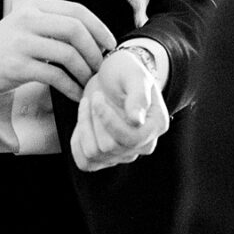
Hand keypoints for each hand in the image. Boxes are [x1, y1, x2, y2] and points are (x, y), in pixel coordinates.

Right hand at [0, 0, 116, 104]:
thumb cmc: (5, 47)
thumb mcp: (27, 26)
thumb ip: (54, 25)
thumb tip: (94, 37)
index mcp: (35, 7)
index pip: (76, 9)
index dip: (98, 26)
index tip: (109, 44)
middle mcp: (28, 19)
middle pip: (75, 28)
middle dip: (94, 50)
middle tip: (101, 67)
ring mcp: (21, 42)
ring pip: (67, 53)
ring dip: (85, 71)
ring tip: (89, 82)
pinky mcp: (16, 65)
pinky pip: (54, 76)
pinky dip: (71, 87)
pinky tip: (76, 94)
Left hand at [71, 49, 169, 172]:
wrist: (112, 76)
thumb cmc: (125, 70)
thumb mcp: (133, 74)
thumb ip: (138, 95)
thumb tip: (137, 121)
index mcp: (156, 125)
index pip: (131, 138)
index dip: (108, 120)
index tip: (97, 97)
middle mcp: (144, 145)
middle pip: (109, 147)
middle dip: (94, 119)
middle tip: (94, 97)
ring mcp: (124, 154)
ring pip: (94, 154)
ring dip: (84, 126)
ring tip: (88, 104)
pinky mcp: (105, 157)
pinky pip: (85, 162)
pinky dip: (77, 142)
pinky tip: (82, 121)